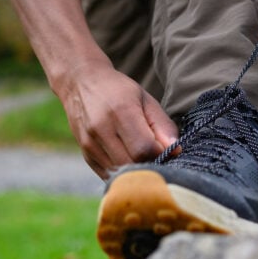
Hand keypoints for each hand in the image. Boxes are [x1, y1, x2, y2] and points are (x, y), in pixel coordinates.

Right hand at [57, 61, 178, 178]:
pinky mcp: (85, 154)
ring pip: (119, 173)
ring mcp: (89, 143)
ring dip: (136, 170)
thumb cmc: (120, 91)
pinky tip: (128, 159)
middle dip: (149, 164)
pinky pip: (108, 175)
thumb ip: (162, 126)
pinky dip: (122, 172)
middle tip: (157, 155)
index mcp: (121, 111)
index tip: (166, 149)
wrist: (81, 83)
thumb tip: (176, 151)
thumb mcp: (146, 101)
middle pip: (132, 163)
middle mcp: (101, 129)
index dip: (160, 153)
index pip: (144, 148)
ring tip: (143, 156)